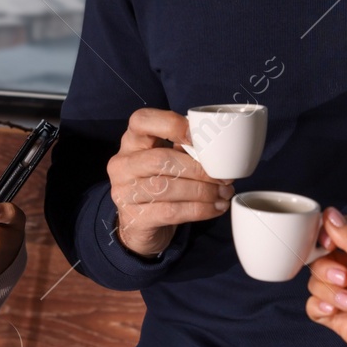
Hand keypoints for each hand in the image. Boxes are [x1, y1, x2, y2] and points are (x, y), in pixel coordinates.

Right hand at [107, 108, 232, 257]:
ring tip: (223, 194)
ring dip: (202, 191)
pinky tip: (215, 208)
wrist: (140, 225)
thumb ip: (185, 149)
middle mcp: (122, 164)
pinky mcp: (134, 217)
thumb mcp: (167, 160)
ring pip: (165, 187)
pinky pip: (170, 212)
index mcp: (131, 141)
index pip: (142, 120)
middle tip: (223, 178)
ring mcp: (124, 192)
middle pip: (161, 159)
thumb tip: (218, 150)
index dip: (173, 125)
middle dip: (198, 169)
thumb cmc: (159, 184)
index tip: (200, 137)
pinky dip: (198, 210)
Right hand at [306, 209, 346, 346]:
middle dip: (326, 266)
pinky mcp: (339, 318)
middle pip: (324, 256)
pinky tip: (335, 311)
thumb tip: (330, 214)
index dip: (329, 234)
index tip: (325, 243)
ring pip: (316, 280)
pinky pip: (314, 305)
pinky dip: (319, 305)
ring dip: (327, 289)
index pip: (343, 231)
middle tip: (344, 278)